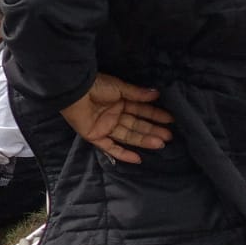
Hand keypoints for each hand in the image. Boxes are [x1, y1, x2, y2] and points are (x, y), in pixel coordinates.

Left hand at [59, 73, 173, 163]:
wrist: (74, 91)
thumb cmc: (96, 86)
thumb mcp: (118, 87)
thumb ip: (136, 94)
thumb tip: (156, 94)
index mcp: (119, 102)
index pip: (140, 110)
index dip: (155, 115)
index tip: (171, 119)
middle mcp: (113, 115)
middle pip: (136, 125)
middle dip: (152, 130)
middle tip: (169, 136)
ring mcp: (105, 126)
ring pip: (128, 136)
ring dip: (144, 140)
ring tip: (161, 143)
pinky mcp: (95, 136)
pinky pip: (110, 148)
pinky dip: (123, 154)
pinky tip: (138, 159)